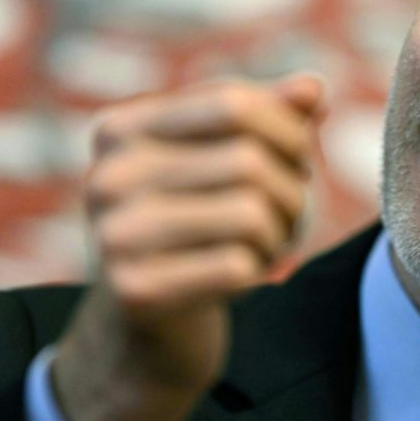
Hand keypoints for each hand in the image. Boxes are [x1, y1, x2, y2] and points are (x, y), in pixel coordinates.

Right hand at [52, 75, 325, 420]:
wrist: (143, 333)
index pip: (231, 101)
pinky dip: (258, 271)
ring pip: (251, 212)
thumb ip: (267, 118)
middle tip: (289, 214)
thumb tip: (312, 87)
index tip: (297, 160)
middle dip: (291, 190)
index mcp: (122, 129)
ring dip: (279, 233)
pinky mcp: (135, 291)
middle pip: (249, 159)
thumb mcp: (220, 165)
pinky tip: (242, 277)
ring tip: (265, 244)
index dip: (287, 130)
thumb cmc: (194, 230)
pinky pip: (238, 266)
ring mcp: (114, 235)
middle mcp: (107, 176)